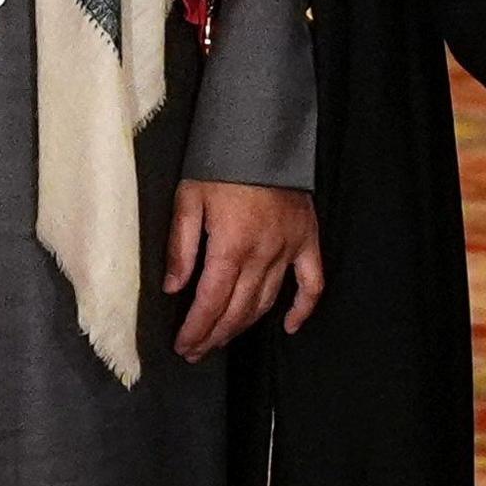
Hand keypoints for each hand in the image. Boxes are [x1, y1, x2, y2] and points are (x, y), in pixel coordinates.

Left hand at [164, 181, 324, 360]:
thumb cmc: (221, 163)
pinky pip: (312, 283)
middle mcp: (263, 254)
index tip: (183, 345)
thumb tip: (173, 287)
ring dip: (243, 327)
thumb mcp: (189, 198)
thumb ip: (181, 246)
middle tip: (196, 351)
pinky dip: (303, 308)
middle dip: (214, 336)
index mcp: (231, 245)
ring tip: (222, 340)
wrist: (262, 133)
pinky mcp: (307, 240)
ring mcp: (289, 249)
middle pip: (237, 309)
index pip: (211, 301)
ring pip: (267, 302)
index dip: (196, 329)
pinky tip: (290, 326)